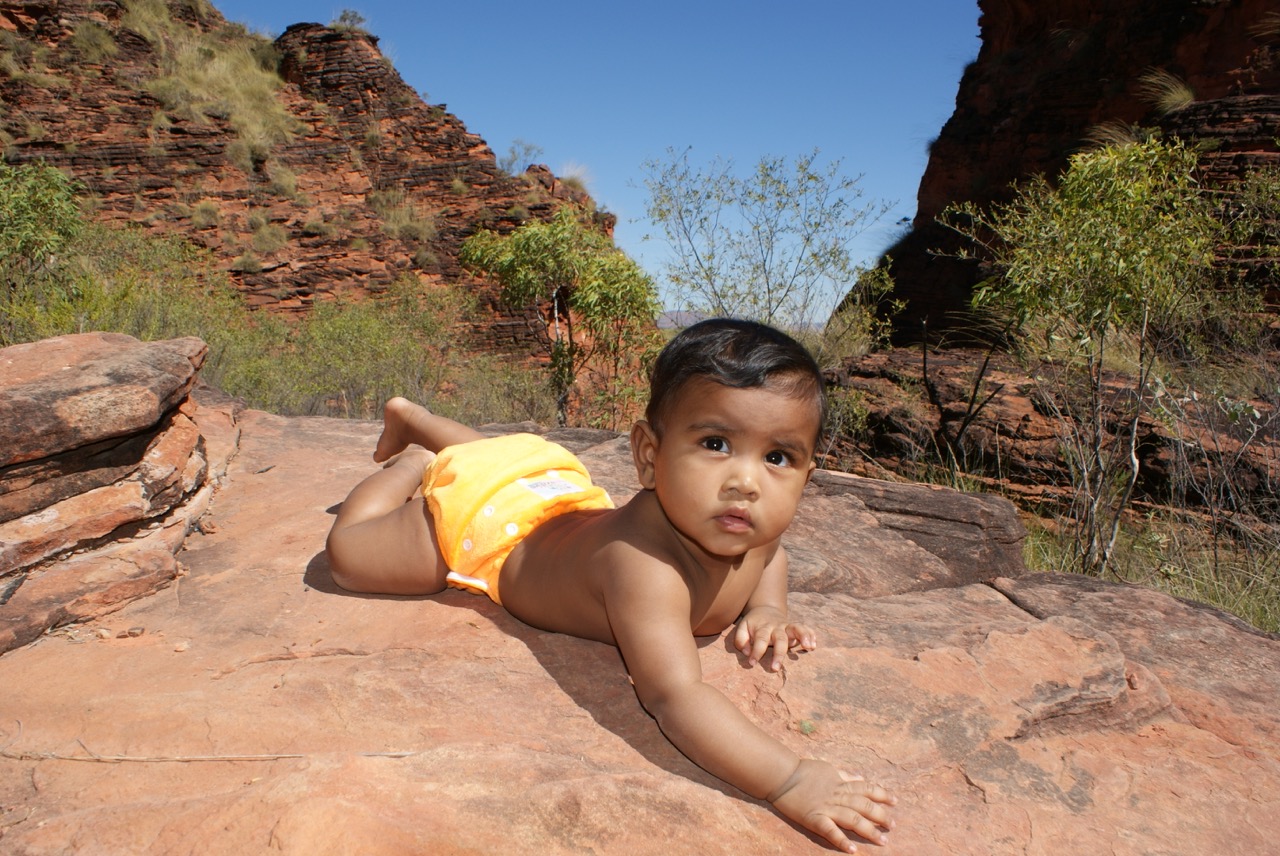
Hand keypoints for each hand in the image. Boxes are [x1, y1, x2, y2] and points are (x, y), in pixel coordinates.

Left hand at [733, 607, 815, 670]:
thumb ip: (741, 639)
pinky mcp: (795, 627)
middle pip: (779, 639)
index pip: (760, 640)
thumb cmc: (753, 624)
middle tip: (775, 668)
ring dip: (803, 636)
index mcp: (762, 628)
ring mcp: (787, 627)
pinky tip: (814, 645)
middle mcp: (776, 627)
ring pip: (796, 628)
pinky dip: (811, 634)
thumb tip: (746, 652)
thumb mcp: (742, 628)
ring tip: (809, 646)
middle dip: (778, 654)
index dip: (756, 651)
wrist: (765, 609)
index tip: (752, 663)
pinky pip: (806, 628)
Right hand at [769, 759, 895, 852]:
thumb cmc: (804, 771)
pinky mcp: (814, 818)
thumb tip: (860, 778)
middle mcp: (837, 796)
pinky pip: (830, 831)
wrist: (782, 775)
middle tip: (892, 826)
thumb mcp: (828, 768)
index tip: (894, 802)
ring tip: (881, 840)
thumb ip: (845, 775)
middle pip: (864, 806)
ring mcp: (826, 808)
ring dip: (868, 830)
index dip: (882, 795)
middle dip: (880, 816)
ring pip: (852, 819)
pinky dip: (841, 840)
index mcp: (841, 784)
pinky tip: (852, 850)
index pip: (867, 788)